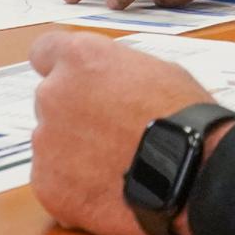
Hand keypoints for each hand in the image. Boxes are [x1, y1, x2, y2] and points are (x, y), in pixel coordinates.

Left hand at [30, 31, 223, 234]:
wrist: (190, 171)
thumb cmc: (182, 116)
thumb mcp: (158, 71)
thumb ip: (116, 73)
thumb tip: (108, 86)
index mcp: (82, 59)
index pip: (44, 50)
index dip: (58, 65)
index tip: (72, 78)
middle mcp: (53, 94)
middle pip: (51, 100)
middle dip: (74, 111)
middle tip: (110, 127)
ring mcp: (45, 141)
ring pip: (52, 141)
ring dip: (74, 148)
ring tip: (115, 161)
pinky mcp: (45, 183)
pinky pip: (53, 178)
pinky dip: (73, 182)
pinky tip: (107, 185)